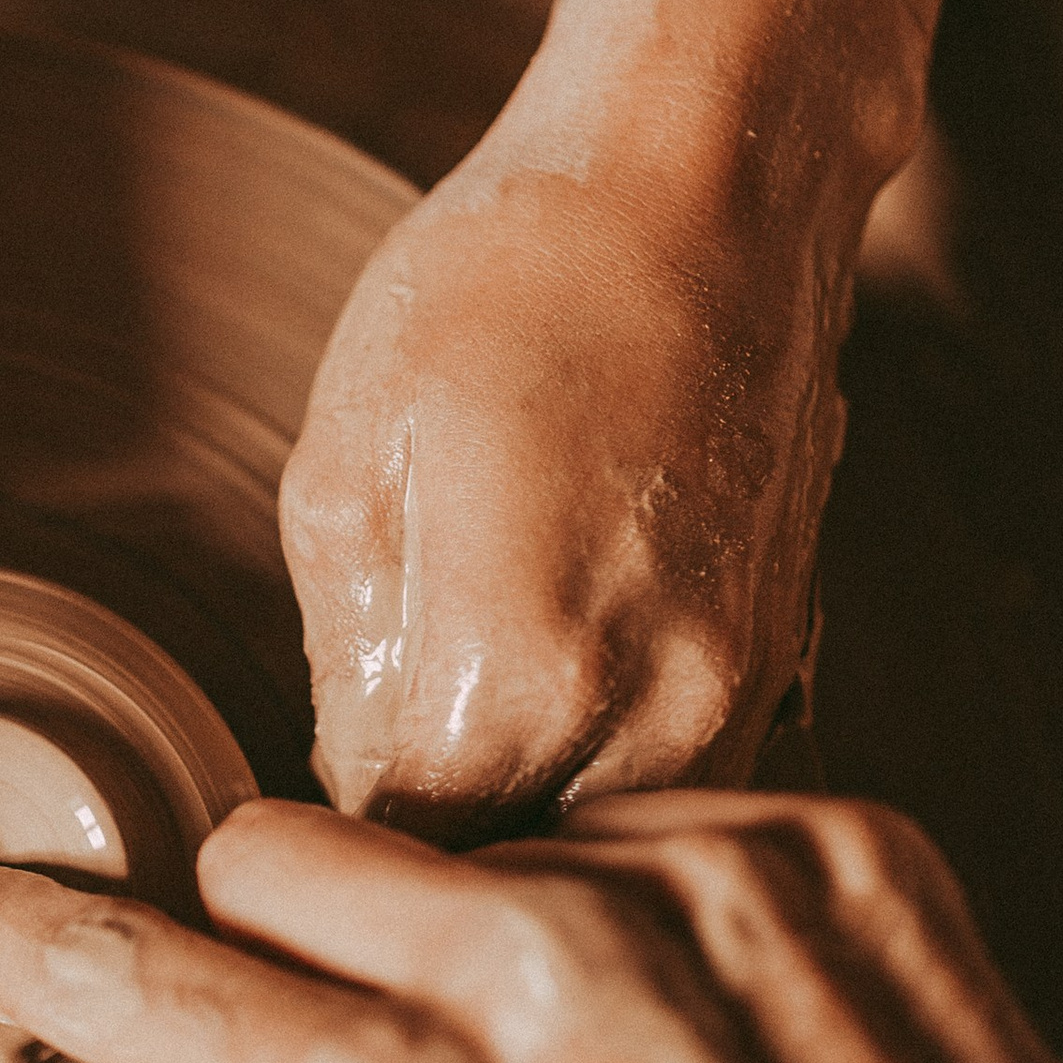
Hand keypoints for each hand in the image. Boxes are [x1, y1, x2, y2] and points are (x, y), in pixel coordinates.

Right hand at [0, 792, 1062, 1062]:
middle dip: (246, 951)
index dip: (13, 944)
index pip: (119, 960)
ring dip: (447, 946)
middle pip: (261, 854)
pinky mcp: (825, 850)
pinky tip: (671, 1057)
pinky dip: (617, 920)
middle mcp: (543, 970)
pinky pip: (625, 823)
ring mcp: (697, 890)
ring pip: (448, 840)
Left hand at [279, 112, 846, 832]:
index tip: (282, 829)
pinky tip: (549, 690)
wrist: (706, 184)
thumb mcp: (339, 474)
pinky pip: (672, 781)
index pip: (391, 866)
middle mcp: (646, 717)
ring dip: (521, 820)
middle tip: (352, 799)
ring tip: (451, 738)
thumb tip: (342, 780)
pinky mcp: (780, 659)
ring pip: (599, 844)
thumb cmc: (506, 291)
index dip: (323, 861)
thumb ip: (340, 666)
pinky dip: (602, 769)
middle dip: (424, 862)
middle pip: (505, 878)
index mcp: (512, 681)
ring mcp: (733, 695)